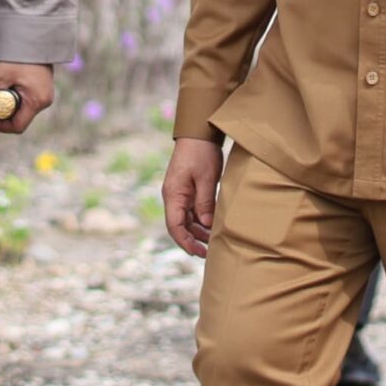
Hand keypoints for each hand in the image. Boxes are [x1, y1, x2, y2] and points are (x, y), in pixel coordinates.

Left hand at [0, 62, 53, 134]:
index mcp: (36, 101)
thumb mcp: (1, 77)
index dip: (1, 126)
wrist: (34, 39)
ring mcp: (46, 96)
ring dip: (10, 107)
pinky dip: (17, 101)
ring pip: (24, 111)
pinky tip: (9, 89)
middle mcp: (44, 101)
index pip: (17, 126)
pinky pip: (29, 103)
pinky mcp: (44, 90)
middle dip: (4, 116)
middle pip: (21, 119)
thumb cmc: (19, 57)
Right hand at [160, 137, 222, 256]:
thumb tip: (207, 225)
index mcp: (173, 195)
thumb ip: (205, 202)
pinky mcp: (187, 190)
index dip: (185, 242)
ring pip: (185, 219)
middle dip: (192, 240)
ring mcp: (179, 193)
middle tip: (208, 252)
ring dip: (197, 231)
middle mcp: (173, 196)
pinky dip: (200, 220)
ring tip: (212, 241)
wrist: (199, 133)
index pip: (175, 226)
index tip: (198, 253)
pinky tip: (211, 226)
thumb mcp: (207, 178)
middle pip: (179, 226)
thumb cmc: (201, 153)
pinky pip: (190, 210)